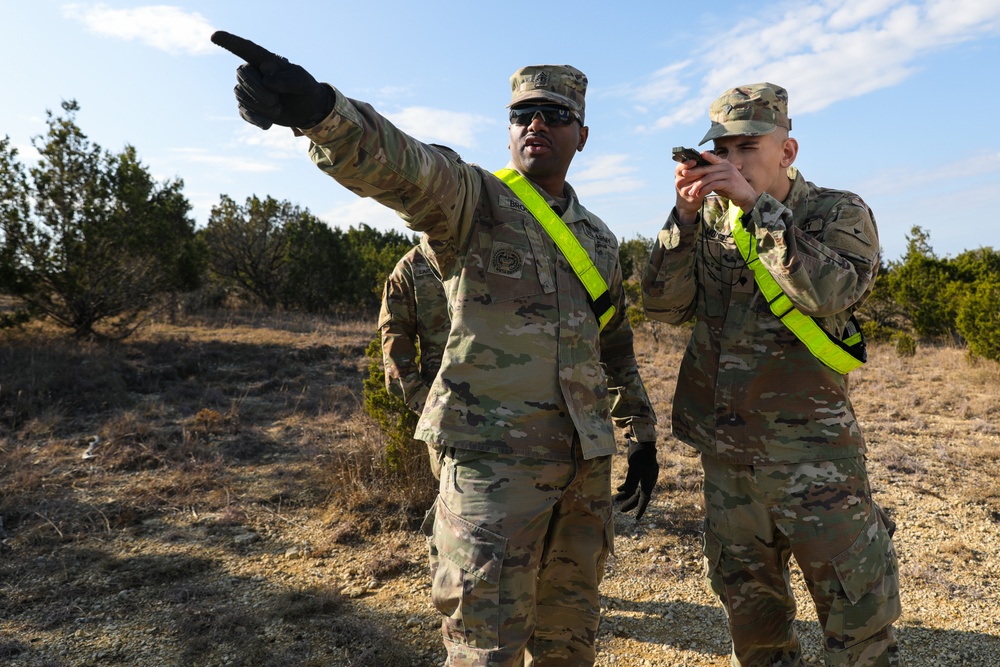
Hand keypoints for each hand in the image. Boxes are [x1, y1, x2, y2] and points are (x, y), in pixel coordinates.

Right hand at [211, 31, 333, 129]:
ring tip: (278, 108)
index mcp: (265, 60)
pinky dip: (256, 118)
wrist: (307, 109)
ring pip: (241, 94)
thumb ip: (288, 79)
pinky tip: (268, 125)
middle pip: (242, 74)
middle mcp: (253, 72)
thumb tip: (266, 80)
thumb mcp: (303, 82)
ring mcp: (249, 90)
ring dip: (260, 105)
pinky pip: (244, 112)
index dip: (230, 42)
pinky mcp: (249, 107)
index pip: (245, 49)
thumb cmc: (305, 88)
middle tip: (276, 101)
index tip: (214, 36)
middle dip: (257, 89)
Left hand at [613, 440, 658, 519]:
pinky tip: (618, 489)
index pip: (644, 499)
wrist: (643, 443)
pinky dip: (626, 486)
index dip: (640, 509)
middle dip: (630, 503)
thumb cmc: (640, 456)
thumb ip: (631, 483)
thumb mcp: (634, 470)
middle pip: (639, 496)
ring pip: (635, 490)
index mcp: (648, 482)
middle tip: (620, 509)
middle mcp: (647, 482)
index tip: (636, 518)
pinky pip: (633, 483)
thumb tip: (627, 494)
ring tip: (616, 499)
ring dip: (626, 495)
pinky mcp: (639, 472)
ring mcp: (644, 477)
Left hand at [674, 151, 756, 220]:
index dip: (701, 158)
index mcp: (724, 163)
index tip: (690, 159)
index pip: (712, 158)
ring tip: (690, 192)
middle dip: (694, 172)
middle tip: (684, 174)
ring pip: (708, 178)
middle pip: (707, 168)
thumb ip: (712, 176)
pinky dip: (704, 190)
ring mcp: (728, 174)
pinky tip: (699, 194)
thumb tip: (698, 175)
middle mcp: (727, 166)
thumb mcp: (721, 179)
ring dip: (698, 185)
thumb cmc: (732, 188)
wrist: (746, 196)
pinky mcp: (729, 183)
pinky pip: (713, 185)